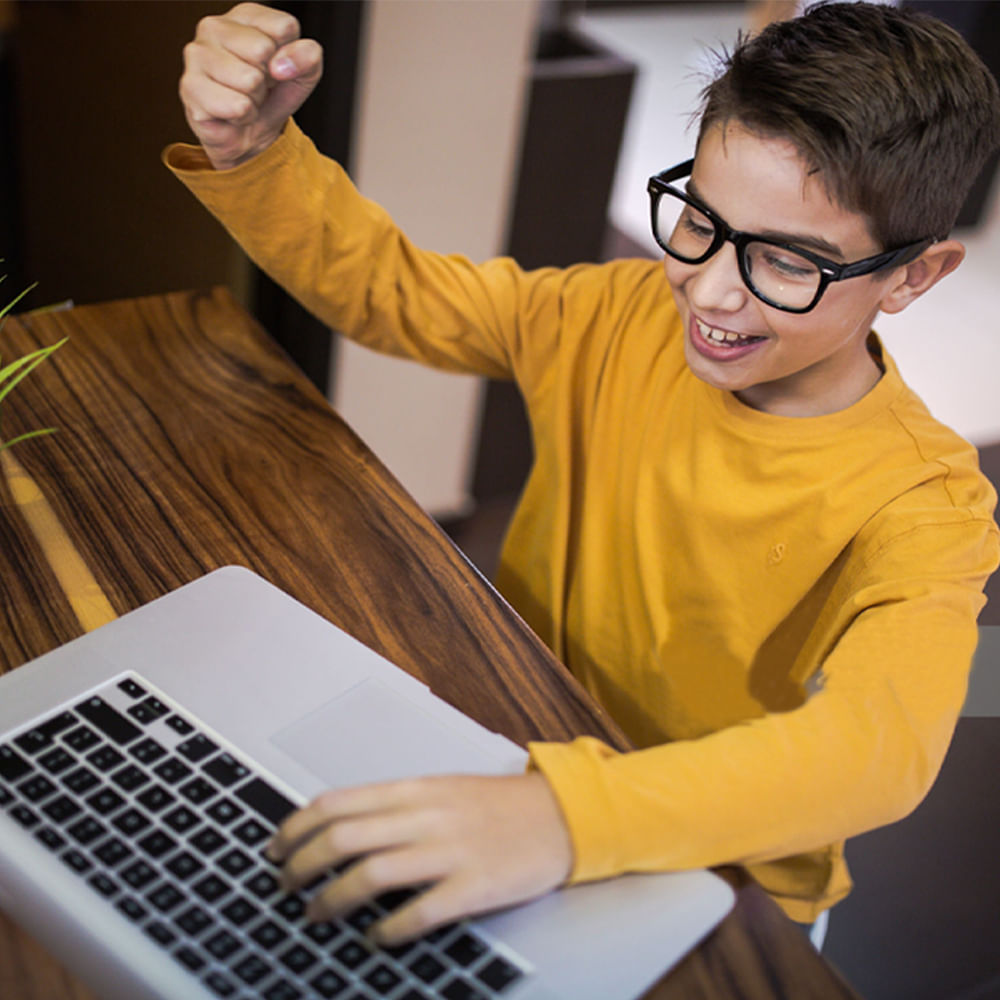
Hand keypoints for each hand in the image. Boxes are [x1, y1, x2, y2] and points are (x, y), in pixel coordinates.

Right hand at [179, 2, 322, 169]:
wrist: (247, 135)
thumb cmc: (271, 97)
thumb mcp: (303, 75)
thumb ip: (308, 57)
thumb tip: (283, 64)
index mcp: (244, 16)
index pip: (284, 27)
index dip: (289, 56)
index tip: (277, 66)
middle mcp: (214, 26)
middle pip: (263, 50)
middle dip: (268, 79)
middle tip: (257, 86)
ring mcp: (197, 54)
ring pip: (249, 79)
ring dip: (254, 99)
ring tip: (244, 98)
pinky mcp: (190, 86)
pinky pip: (238, 106)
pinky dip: (243, 117)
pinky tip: (232, 111)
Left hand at [267, 772, 573, 943]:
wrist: (562, 814)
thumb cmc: (498, 805)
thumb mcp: (442, 789)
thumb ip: (395, 805)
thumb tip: (340, 826)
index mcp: (416, 788)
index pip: (338, 801)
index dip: (296, 826)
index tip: (276, 847)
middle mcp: (427, 816)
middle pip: (344, 837)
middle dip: (302, 865)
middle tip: (285, 885)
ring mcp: (451, 850)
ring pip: (372, 873)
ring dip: (332, 898)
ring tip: (316, 914)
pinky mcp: (474, 886)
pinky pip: (419, 911)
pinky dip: (387, 929)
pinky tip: (374, 937)